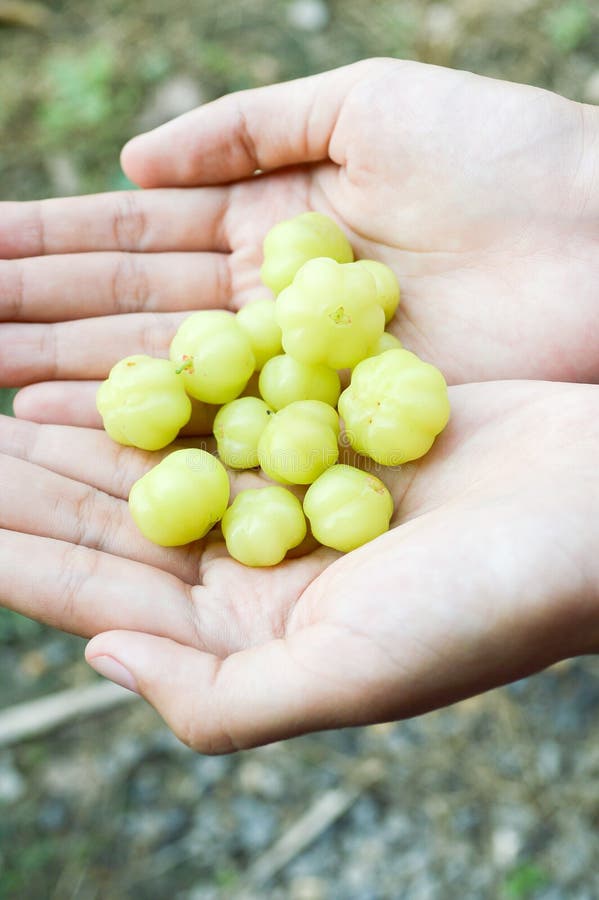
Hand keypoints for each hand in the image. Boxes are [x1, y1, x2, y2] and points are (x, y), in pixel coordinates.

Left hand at [1, 380, 596, 751]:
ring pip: (154, 446)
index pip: (100, 590)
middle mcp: (257, 559)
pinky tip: (109, 345)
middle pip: (111, 513)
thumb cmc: (491, 603)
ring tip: (1, 376)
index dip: (15, 548)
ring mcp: (286, 484)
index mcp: (250, 628)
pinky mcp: (319, 420)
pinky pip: (217, 393)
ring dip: (78, 413)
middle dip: (25, 476)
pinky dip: (161, 369)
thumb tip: (99, 658)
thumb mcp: (353, 675)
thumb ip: (220, 695)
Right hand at [2, 58, 597, 427]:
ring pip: (155, 384)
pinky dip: (137, 436)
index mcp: (267, 235)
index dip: (43, 256)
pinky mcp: (327, 441)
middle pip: (126, 324)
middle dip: (30, 328)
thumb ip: (251, 129)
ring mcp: (292, 386)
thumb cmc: (508, 165)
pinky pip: (218, 439)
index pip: (129, 249)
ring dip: (62, 386)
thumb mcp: (369, 108)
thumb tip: (131, 163)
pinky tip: (57, 434)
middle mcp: (265, 318)